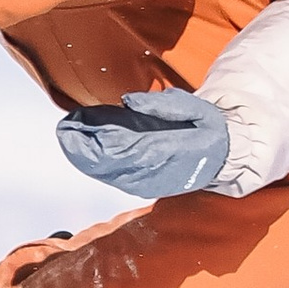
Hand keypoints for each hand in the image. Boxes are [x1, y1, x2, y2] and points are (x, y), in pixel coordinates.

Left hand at [55, 89, 231, 200]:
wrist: (224, 159)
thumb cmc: (207, 129)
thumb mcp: (195, 107)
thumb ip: (163, 104)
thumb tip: (127, 100)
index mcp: (167, 150)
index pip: (122, 147)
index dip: (94, 140)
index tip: (75, 124)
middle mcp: (153, 171)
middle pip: (108, 163)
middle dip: (82, 147)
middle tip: (64, 126)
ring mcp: (147, 183)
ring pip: (107, 173)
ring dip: (84, 156)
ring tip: (67, 135)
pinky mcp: (144, 187)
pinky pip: (113, 177)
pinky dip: (94, 164)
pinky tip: (81, 151)